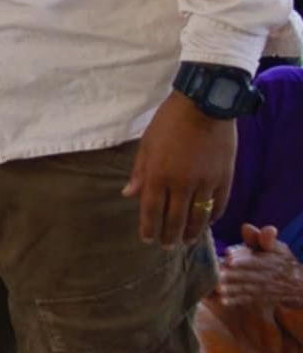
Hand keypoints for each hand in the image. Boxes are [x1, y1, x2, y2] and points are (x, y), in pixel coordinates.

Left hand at [123, 91, 235, 246]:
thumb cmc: (169, 121)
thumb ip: (139, 172)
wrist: (204, 105)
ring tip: (187, 242)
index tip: (147, 240)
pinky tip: (207, 224)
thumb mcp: (147, 144)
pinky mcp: (224, 178)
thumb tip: (128, 194)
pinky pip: (218, 205)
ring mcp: (205, 182)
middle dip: (169, 235)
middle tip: (166, 247)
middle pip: (175, 218)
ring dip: (192, 232)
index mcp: (158, 174)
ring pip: (198, 216)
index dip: (149, 227)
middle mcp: (181, 183)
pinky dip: (212, 217)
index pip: (152, 209)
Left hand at [218, 224, 302, 308]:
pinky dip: (235, 301)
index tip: (228, 255)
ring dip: (232, 289)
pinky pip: (247, 300)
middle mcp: (267, 276)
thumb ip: (263, 238)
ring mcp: (263, 289)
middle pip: (249, 275)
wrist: (296, 284)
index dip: (243, 257)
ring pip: (246, 288)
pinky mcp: (259, 298)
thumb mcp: (277, 247)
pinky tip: (223, 301)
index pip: (256, 259)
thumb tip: (247, 227)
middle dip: (233, 274)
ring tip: (217, 288)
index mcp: (271, 260)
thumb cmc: (280, 259)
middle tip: (218, 273)